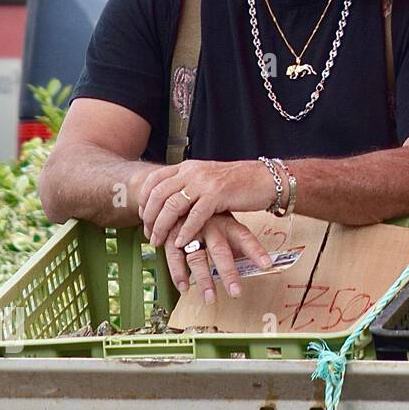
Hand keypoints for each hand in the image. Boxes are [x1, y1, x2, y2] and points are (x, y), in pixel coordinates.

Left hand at [137, 159, 277, 248]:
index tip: (142, 216)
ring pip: (172, 206)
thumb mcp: (208, 178)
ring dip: (163, 227)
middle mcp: (192, 171)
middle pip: (158, 194)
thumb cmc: (239, 183)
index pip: (154, 179)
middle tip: (148, 234)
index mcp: (188, 166)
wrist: (266, 179)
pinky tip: (182, 243)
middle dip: (150, 217)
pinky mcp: (217, 195)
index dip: (144, 199)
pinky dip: (185, 231)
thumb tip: (170, 201)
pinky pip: (194, 216)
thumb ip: (189, 185)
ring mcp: (204, 182)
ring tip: (159, 241)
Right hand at [165, 212, 273, 302]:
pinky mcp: (172, 236)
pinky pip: (174, 257)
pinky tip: (184, 288)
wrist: (178, 196)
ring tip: (210, 298)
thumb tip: (258, 262)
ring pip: (197, 257)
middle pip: (221, 251)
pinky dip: (178, 274)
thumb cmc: (208, 215)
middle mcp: (211, 227)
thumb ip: (237, 243)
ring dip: (203, 280)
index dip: (255, 250)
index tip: (267, 264)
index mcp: (227, 223)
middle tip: (236, 292)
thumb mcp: (226, 222)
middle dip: (228, 273)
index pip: (245, 237)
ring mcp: (191, 232)